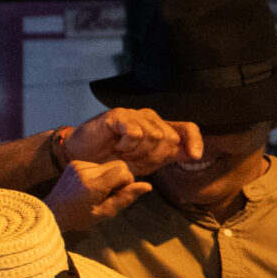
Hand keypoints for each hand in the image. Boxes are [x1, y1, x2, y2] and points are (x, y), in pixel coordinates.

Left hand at [47, 159, 148, 229]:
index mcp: (92, 185)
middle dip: (120, 178)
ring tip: (97, 191)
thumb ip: (126, 198)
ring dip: (109, 176)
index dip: (127, 182)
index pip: (124, 171)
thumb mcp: (105, 212)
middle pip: (119, 165)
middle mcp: (84, 171)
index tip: (118, 194)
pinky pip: (97, 164)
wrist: (53, 211)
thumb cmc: (80, 217)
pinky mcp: (74, 163)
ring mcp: (77, 165)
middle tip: (109, 193)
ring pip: (108, 164)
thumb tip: (147, 186)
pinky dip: (98, 174)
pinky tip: (88, 186)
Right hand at [65, 108, 201, 176]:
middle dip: (155, 156)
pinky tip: (116, 146)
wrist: (81, 157)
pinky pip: (135, 133)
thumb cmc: (110, 159)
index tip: (194, 158)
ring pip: (153, 136)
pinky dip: (127, 145)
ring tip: (122, 153)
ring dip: (138, 152)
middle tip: (134, 160)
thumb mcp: (143, 163)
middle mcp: (150, 118)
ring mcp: (134, 114)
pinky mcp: (118, 115)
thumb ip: (166, 157)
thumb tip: (192, 155)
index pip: (187, 128)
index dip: (195, 141)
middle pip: (169, 137)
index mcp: (159, 128)